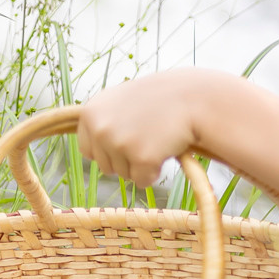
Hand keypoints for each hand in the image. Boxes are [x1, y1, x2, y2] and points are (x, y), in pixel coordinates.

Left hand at [76, 70, 222, 186]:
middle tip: (146, 136)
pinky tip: (164, 149)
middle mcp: (100, 128)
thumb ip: (101, 122)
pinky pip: (142, 181)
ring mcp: (119, 144)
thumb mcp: (120, 101)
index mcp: (90, 113)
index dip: (108, 150)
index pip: (87, 150)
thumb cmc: (158, 99)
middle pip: (105, 167)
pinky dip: (154, 171)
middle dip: (125, 159)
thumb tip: (86, 150)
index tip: (127, 138)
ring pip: (123, 175)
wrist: (192, 97)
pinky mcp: (140, 158)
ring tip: (156, 138)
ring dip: (140, 164)